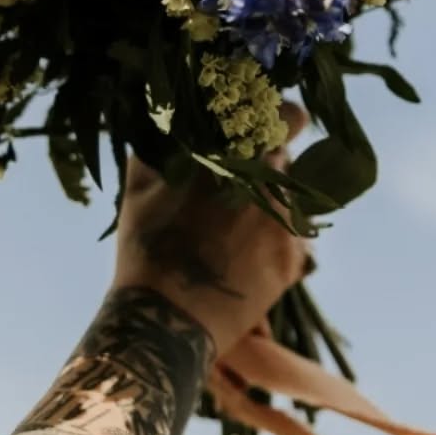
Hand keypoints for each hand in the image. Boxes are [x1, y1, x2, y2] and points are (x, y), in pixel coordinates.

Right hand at [111, 106, 309, 359]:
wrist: (164, 319)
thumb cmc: (147, 246)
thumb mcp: (140, 185)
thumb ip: (162, 141)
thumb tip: (172, 115)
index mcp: (234, 156)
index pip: (289, 117)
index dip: (284, 119)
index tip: (270, 127)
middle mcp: (268, 184)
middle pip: (287, 159)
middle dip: (265, 166)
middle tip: (235, 186)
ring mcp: (285, 223)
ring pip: (292, 198)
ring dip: (270, 203)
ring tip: (235, 228)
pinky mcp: (294, 260)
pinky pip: (295, 236)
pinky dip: (275, 239)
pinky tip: (244, 255)